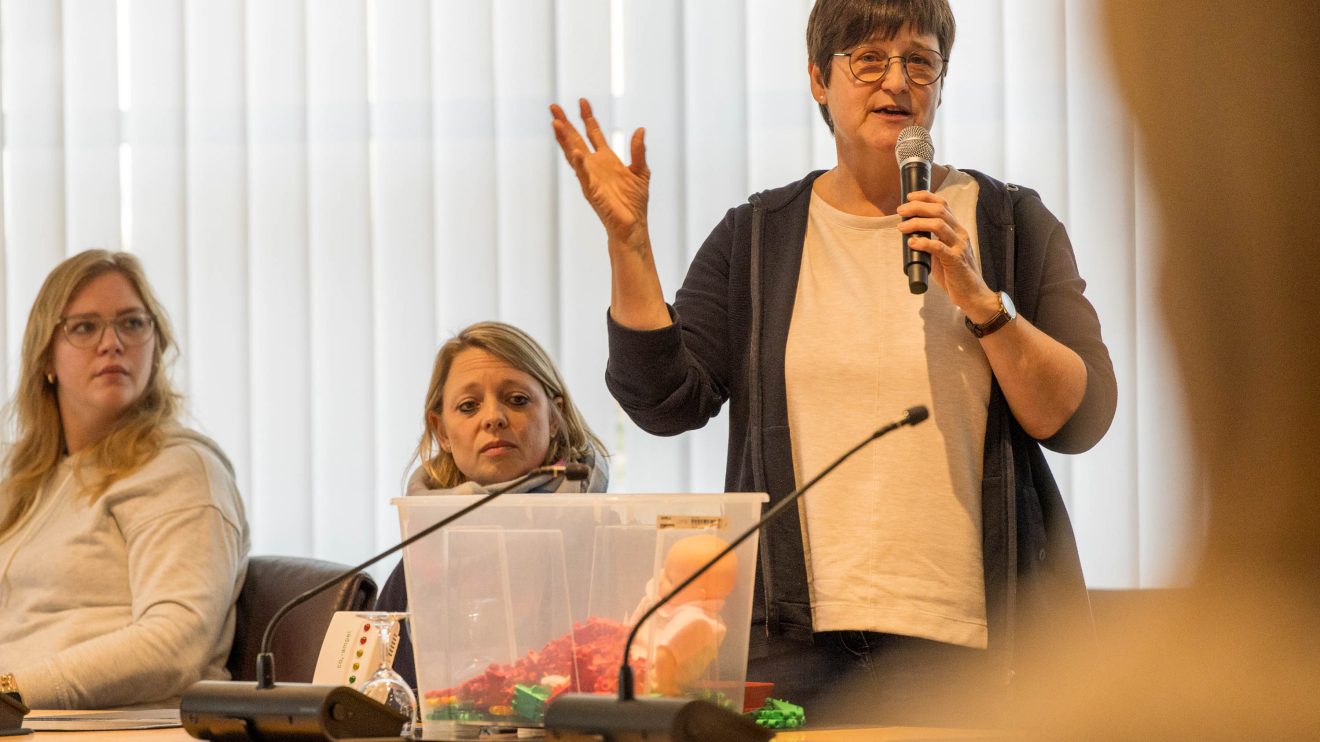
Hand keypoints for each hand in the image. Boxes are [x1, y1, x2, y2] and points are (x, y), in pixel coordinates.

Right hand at [550, 98, 649, 253]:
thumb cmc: (634, 202)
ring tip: (556, 123)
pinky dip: (579, 163)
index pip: (593, 133)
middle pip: (576, 140)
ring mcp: (590, 177)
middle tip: (554, 107)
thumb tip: (640, 130)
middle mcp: (594, 166)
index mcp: (606, 159)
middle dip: (566, 124)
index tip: (582, 101)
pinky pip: (583, 175)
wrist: (632, 225)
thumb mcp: (641, 171)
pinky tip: (575, 152)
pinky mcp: (591, 191)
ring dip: (565, 139)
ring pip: (573, 154)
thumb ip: (638, 151)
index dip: (587, 117)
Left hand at [897, 190, 999, 320]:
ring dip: (917, 222)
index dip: (926, 197)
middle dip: (917, 207)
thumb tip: (910, 236)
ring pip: (938, 224)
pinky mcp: (956, 260)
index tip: (909, 197)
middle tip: (901, 210)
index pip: (943, 205)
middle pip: (939, 210)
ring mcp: (959, 246)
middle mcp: (960, 234)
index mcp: (957, 230)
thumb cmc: (955, 275)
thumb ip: (930, 243)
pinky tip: (912, 242)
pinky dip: (923, 242)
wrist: (972, 294)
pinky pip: (938, 247)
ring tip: (902, 227)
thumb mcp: (941, 254)